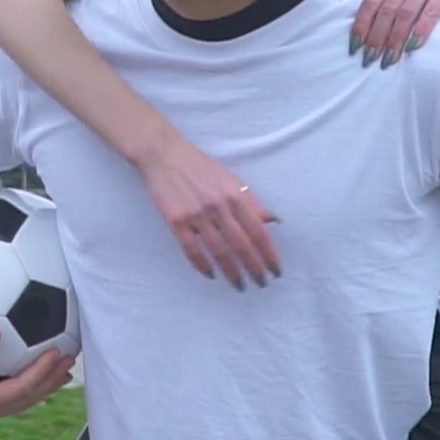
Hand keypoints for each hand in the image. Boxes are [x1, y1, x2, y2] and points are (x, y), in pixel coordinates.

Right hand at [0, 328, 75, 426]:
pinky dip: (28, 383)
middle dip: (50, 381)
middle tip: (70, 359)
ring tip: (63, 368)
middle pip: (26, 399)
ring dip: (43, 385)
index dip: (39, 374)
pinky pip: (10, 396)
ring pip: (21, 400)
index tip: (56, 353)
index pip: (18, 390)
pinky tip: (36, 369)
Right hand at [132, 134, 280, 289]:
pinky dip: (202, 264)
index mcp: (234, 195)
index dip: (269, 253)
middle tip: (261, 283)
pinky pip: (191, 249)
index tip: (275, 270)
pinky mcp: (176, 220)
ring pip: (219, 251)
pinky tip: (210, 274)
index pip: (258, 231)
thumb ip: (250, 200)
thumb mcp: (230, 178)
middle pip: (241, 244)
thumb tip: (271, 221)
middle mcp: (218, 206)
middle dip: (254, 267)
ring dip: (231, 271)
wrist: (164, 155)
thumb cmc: (199, 166)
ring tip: (239, 285)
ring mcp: (196, 214)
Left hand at [348, 0, 439, 67]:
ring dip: (395, 38)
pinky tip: (412, 47)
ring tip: (389, 59)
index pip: (371, 1)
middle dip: (376, 37)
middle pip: (386, 10)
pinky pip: (430, 14)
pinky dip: (419, 31)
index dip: (361, 25)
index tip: (354, 47)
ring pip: (405, 13)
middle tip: (370, 59)